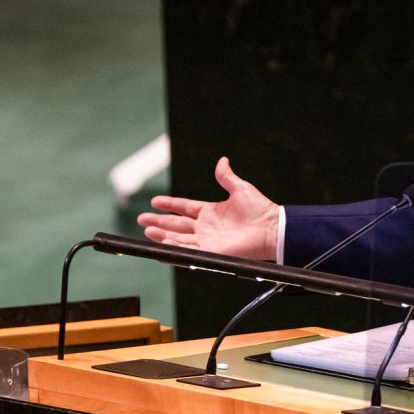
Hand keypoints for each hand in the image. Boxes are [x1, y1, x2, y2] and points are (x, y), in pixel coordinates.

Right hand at [137, 157, 279, 260]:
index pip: (184, 208)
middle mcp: (207, 227)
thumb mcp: (240, 189)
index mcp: (211, 211)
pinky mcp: (212, 252)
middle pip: (177, 224)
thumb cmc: (260, 209)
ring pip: (179, 238)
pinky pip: (189, 252)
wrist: (271, 228)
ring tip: (147, 230)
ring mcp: (208, 240)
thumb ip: (226, 177)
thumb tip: (222, 160)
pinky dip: (174, 250)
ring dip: (162, 235)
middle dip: (158, 222)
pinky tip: (162, 246)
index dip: (169, 204)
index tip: (154, 201)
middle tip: (141, 219)